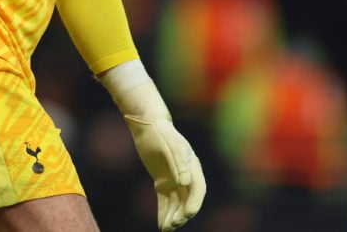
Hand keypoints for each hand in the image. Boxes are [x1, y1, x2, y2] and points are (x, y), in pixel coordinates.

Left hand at [124, 115, 205, 230]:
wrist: (148, 126)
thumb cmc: (162, 133)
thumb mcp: (171, 144)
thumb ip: (179, 162)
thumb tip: (185, 183)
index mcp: (193, 167)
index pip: (198, 190)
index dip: (194, 203)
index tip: (187, 215)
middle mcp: (186, 176)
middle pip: (187, 200)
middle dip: (182, 214)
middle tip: (173, 224)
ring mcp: (174, 180)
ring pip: (176, 204)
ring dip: (172, 217)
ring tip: (166, 229)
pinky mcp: (162, 182)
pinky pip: (164, 202)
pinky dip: (163, 213)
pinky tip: (161, 225)